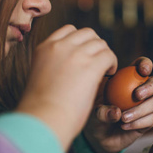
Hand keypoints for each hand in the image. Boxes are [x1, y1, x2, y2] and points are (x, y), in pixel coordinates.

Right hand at [16, 25, 116, 151]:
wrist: (42, 121)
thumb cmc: (40, 109)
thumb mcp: (40, 78)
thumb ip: (52, 67)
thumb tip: (66, 69)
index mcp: (44, 48)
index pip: (68, 31)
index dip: (81, 42)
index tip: (84, 56)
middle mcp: (59, 46)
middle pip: (88, 33)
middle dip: (96, 47)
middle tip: (98, 63)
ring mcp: (75, 54)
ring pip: (100, 43)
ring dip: (105, 55)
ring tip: (105, 70)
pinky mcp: (91, 66)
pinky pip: (109, 55)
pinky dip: (112, 63)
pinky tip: (108, 75)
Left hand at [82, 57, 152, 152]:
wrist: (99, 136)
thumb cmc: (94, 114)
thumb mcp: (92, 109)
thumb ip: (102, 110)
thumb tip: (116, 112)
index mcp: (129, 78)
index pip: (142, 65)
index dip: (146, 64)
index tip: (142, 70)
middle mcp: (142, 90)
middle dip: (151, 86)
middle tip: (137, 95)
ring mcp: (147, 106)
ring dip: (141, 109)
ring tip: (123, 117)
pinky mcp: (148, 121)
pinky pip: (151, 119)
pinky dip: (138, 122)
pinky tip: (124, 126)